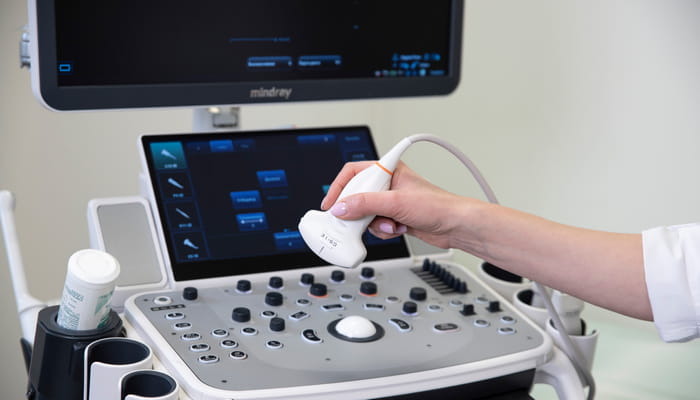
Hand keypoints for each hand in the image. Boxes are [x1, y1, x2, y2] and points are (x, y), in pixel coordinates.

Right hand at [320, 161, 478, 248]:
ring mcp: (390, 203)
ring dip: (375, 224)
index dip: (339, 187)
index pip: (353, 172)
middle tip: (357, 221)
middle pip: (357, 197)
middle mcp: (388, 185)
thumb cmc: (437, 206)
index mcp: (388, 171)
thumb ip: (365, 204)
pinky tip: (398, 229)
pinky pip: (376, 226)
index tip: (331, 204)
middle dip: (359, 213)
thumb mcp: (396, 203)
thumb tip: (341, 208)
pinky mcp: (394, 218)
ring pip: (365, 215)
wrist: (456, 226)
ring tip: (391, 225)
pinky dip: (384, 231)